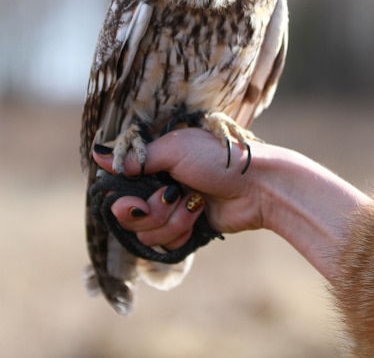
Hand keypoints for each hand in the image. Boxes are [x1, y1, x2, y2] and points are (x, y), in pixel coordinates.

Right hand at [93, 128, 260, 250]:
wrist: (256, 187)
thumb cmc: (217, 159)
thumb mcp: (174, 150)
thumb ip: (136, 158)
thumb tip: (97, 154)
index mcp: (152, 163)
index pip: (118, 188)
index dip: (122, 201)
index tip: (134, 202)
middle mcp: (155, 186)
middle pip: (127, 216)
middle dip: (151, 212)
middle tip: (171, 197)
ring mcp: (168, 210)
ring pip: (146, 232)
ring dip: (172, 220)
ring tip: (194, 203)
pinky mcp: (182, 230)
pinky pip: (164, 243)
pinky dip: (182, 230)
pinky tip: (199, 214)